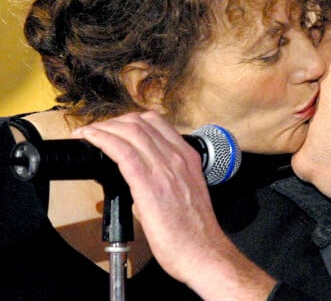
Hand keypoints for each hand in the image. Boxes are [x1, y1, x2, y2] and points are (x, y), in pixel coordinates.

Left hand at [72, 111, 275, 298]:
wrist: (203, 251)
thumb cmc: (194, 230)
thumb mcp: (188, 190)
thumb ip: (170, 176)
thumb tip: (145, 176)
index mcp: (186, 156)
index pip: (155, 122)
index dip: (129, 120)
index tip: (114, 128)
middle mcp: (176, 156)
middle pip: (139, 122)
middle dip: (112, 122)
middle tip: (95, 132)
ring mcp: (164, 168)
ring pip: (129, 131)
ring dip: (102, 128)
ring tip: (87, 135)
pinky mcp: (149, 184)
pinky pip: (122, 151)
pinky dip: (102, 140)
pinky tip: (90, 140)